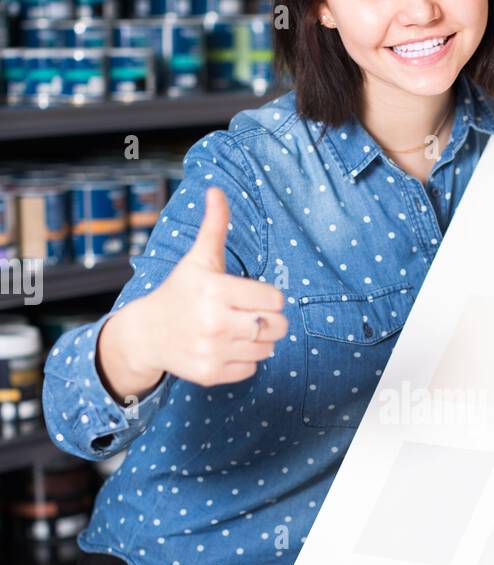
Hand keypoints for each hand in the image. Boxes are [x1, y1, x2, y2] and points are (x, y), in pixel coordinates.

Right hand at [98, 187, 287, 397]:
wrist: (145, 333)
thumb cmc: (179, 292)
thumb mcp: (197, 259)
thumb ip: (214, 226)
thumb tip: (216, 190)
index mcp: (216, 290)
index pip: (275, 300)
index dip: (269, 297)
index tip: (253, 295)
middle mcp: (215, 322)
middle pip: (277, 326)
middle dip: (269, 320)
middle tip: (250, 315)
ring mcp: (213, 350)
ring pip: (267, 350)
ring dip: (259, 341)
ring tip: (238, 330)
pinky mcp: (211, 373)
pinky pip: (251, 369)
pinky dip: (245, 360)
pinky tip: (226, 347)